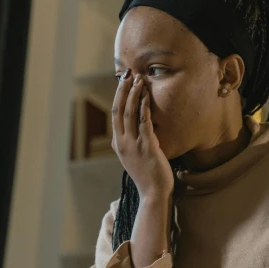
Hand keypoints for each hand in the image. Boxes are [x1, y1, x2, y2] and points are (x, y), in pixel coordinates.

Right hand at [112, 70, 173, 199]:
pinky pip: (144, 122)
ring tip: (139, 80)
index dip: (118, 96)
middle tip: (129, 74)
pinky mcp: (147, 147)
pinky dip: (144, 107)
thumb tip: (135, 130)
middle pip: (119, 110)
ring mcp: (133, 144)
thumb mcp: (135, 157)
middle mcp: (123, 142)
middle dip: (123, 90)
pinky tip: (147, 96)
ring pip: (130, 113)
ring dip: (134, 94)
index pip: (115, 114)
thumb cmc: (148, 175)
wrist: (153, 193)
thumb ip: (132, 142)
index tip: (123, 82)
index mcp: (119, 144)